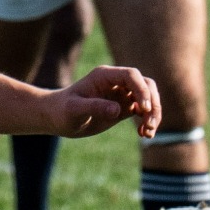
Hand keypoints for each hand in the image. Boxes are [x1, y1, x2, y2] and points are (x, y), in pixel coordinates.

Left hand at [44, 66, 161, 138]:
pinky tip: (143, 134)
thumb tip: (117, 110)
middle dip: (152, 104)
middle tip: (149, 124)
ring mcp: (122, 94)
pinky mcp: (124, 107)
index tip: (144, 109)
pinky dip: (147, 122)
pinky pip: (144, 111)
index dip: (141, 90)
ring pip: (149, 98)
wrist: (56, 118)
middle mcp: (116, 82)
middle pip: (146, 85)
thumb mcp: (74, 110)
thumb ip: (94, 107)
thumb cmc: (61, 111)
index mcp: (105, 76)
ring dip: (153, 115)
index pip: (132, 75)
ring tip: (148, 133)